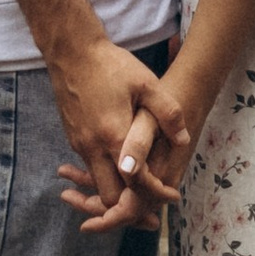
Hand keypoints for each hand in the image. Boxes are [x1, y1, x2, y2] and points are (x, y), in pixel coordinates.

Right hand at [48, 32, 185, 216]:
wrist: (71, 51)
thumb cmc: (110, 65)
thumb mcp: (146, 83)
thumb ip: (168, 113)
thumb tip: (183, 139)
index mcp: (113, 136)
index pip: (134, 182)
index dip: (154, 193)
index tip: (172, 194)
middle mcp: (93, 147)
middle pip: (109, 196)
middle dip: (130, 204)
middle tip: (152, 203)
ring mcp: (79, 143)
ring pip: (97, 183)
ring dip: (117, 189)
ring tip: (141, 187)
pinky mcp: (73, 136)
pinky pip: (90, 166)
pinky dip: (105, 173)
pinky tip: (122, 163)